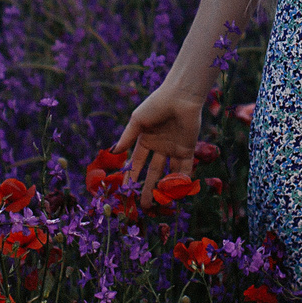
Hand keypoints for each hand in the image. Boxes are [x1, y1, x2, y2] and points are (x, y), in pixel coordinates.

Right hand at [114, 79, 204, 204]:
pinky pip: (184, 168)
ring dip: (164, 188)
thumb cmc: (156, 104)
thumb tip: (114, 152)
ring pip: (168, 173)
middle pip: (152, 172)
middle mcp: (160, 147)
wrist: (180, 97)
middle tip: (143, 205)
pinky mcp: (188, 149)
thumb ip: (127, 137)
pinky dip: (181, 180)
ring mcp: (174, 149)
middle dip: (147, 188)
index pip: (137, 163)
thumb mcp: (138, 121)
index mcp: (146, 140)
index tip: (126, 191)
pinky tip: (175, 192)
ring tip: (158, 203)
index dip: (131, 177)